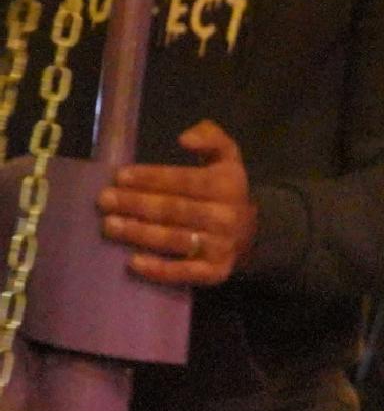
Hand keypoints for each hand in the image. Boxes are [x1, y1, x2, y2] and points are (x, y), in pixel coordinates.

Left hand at [100, 120, 256, 287]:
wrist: (253, 233)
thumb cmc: (226, 191)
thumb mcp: (227, 158)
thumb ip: (212, 138)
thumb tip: (185, 139)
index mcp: (227, 186)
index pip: (184, 180)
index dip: (151, 178)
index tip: (119, 176)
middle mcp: (226, 217)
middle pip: (174, 209)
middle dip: (136, 204)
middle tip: (104, 200)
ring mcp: (221, 247)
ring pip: (175, 239)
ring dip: (139, 233)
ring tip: (110, 225)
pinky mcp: (216, 272)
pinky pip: (186, 272)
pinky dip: (160, 270)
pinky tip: (134, 263)